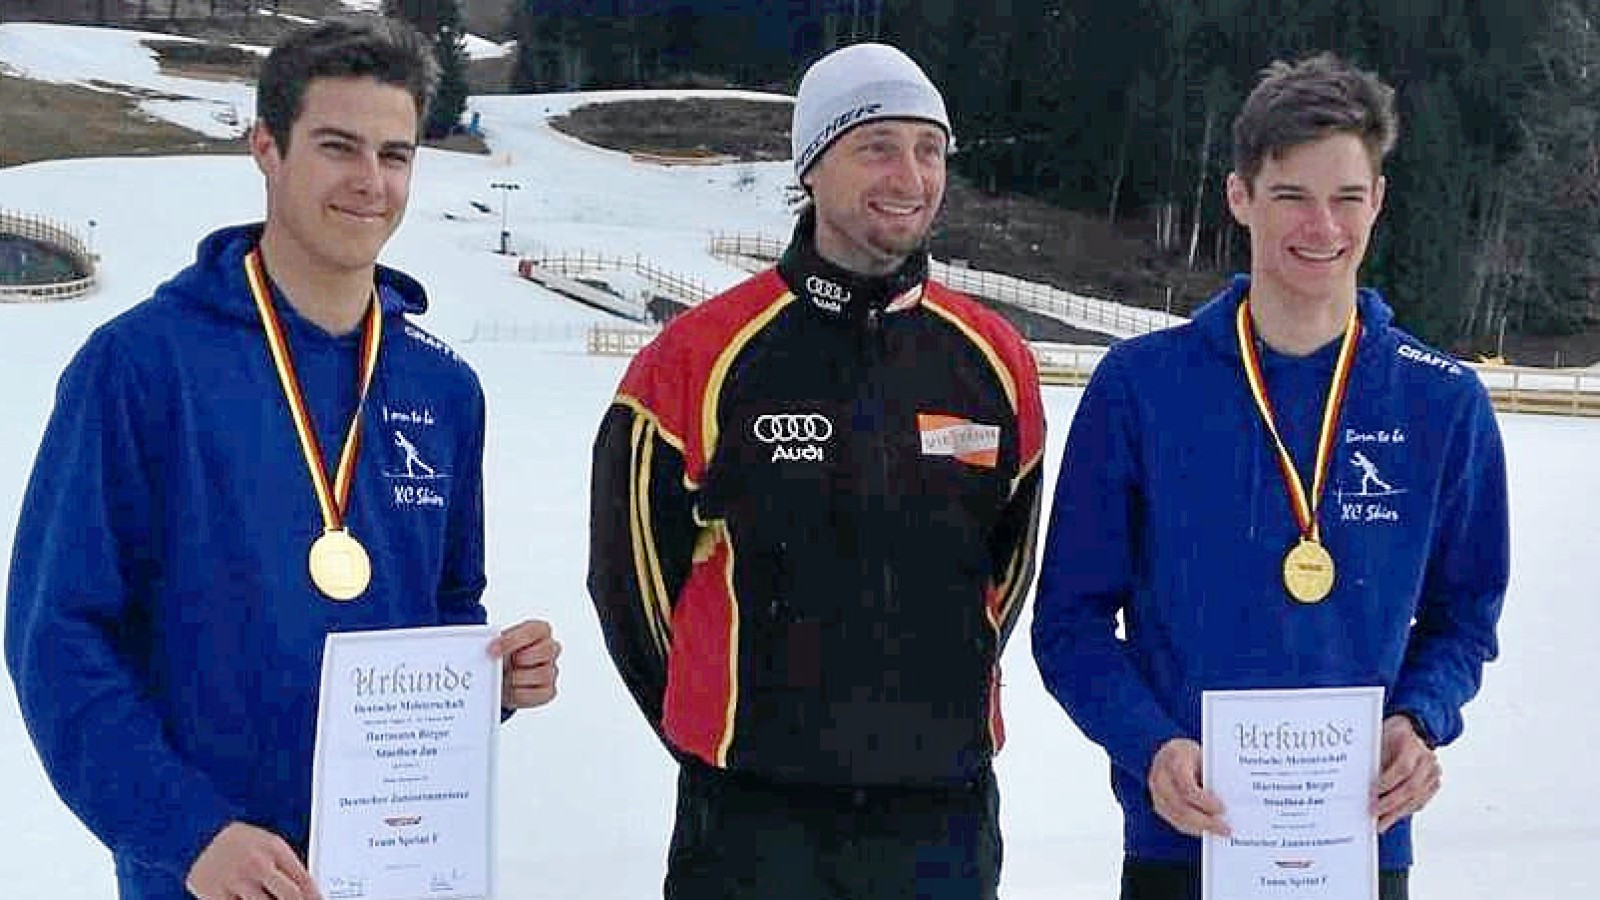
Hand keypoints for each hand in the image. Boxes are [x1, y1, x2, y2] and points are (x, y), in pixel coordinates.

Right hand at [185, 822, 319, 899]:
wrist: (196, 834)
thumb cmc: (237, 841)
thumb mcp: (266, 844)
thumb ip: (285, 865)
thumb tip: (307, 890)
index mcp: (274, 848)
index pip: (304, 880)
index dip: (315, 897)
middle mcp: (257, 864)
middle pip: (290, 896)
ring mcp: (237, 880)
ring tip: (270, 899)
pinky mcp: (216, 895)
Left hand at [490, 619, 560, 708]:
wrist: (502, 675)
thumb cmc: (504, 655)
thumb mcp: (499, 643)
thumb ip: (497, 643)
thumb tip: (491, 651)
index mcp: (540, 630)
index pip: (532, 632)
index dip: (511, 641)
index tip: (492, 650)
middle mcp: (550, 648)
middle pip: (544, 652)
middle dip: (519, 660)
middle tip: (502, 666)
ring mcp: (552, 670)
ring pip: (541, 674)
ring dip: (517, 678)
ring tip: (503, 679)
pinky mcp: (548, 690)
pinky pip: (537, 693)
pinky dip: (519, 694)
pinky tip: (509, 690)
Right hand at [1148, 738, 1229, 837]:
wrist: (1170, 753)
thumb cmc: (1192, 755)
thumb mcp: (1203, 756)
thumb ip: (1212, 775)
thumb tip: (1231, 799)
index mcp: (1173, 759)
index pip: (1186, 786)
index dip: (1205, 801)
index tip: (1223, 808)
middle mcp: (1160, 777)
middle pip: (1180, 807)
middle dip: (1204, 821)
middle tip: (1225, 829)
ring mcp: (1156, 792)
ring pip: (1177, 818)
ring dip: (1200, 828)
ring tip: (1219, 831)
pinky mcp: (1158, 804)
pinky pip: (1175, 821)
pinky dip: (1193, 828)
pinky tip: (1207, 829)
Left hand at [1373, 714, 1440, 832]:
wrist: (1412, 729)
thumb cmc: (1391, 734)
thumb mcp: (1380, 738)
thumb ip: (1374, 757)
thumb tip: (1358, 781)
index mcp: (1412, 744)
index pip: (1403, 768)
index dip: (1387, 782)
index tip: (1371, 793)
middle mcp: (1427, 759)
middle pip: (1411, 787)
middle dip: (1390, 803)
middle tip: (1373, 812)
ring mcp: (1433, 772)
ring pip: (1417, 798)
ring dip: (1397, 812)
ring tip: (1380, 823)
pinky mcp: (1434, 783)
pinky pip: (1421, 802)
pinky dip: (1405, 811)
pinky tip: (1392, 817)